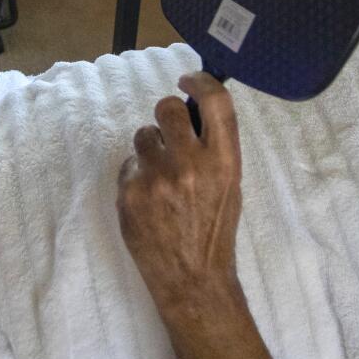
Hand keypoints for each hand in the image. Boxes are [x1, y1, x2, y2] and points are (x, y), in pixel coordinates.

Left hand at [116, 74, 243, 314]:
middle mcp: (191, 164)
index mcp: (224, 161)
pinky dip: (136, 177)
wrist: (193, 278)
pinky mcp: (130, 193)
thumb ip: (215, 147)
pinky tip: (148, 200)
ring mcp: (157, 178)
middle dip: (166, 115)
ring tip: (160, 176)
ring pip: (143, 135)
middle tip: (170, 133)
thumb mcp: (230, 185)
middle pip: (167, 108)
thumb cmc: (214, 230)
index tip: (189, 80)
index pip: (214, 101)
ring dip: (150, 148)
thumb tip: (194, 110)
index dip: (200, 81)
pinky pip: (128, 165)